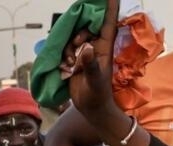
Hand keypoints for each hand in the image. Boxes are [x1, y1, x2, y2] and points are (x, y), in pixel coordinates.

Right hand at [61, 0, 119, 120]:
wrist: (92, 108)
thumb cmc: (98, 96)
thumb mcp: (95, 82)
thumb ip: (91, 66)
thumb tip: (87, 48)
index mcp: (104, 48)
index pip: (108, 24)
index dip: (109, 9)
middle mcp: (95, 46)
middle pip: (85, 27)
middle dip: (78, 34)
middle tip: (76, 50)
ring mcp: (84, 52)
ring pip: (73, 37)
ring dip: (69, 47)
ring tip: (72, 64)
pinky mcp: (75, 58)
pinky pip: (65, 47)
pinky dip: (64, 55)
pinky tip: (67, 67)